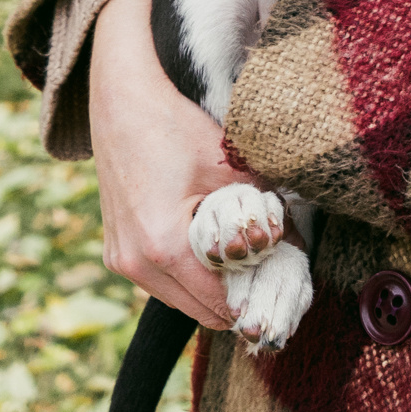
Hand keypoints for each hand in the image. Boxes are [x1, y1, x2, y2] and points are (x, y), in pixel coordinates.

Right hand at [89, 0, 263, 329]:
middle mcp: (134, 264)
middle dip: (234, 300)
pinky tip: (210, 249)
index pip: (217, 306)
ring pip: (177, 298)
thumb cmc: (175, 128)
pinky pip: (159, 281)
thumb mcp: (229, 168)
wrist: (121, 100)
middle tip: (266, 278)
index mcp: (163, 248)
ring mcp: (119, 259)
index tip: (279, 290)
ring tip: (241, 261)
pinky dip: (186, 275)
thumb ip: (264, 211)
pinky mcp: (114, 249)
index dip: (253, 302)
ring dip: (208, 289)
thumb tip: (295, 245)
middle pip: (198, 311)